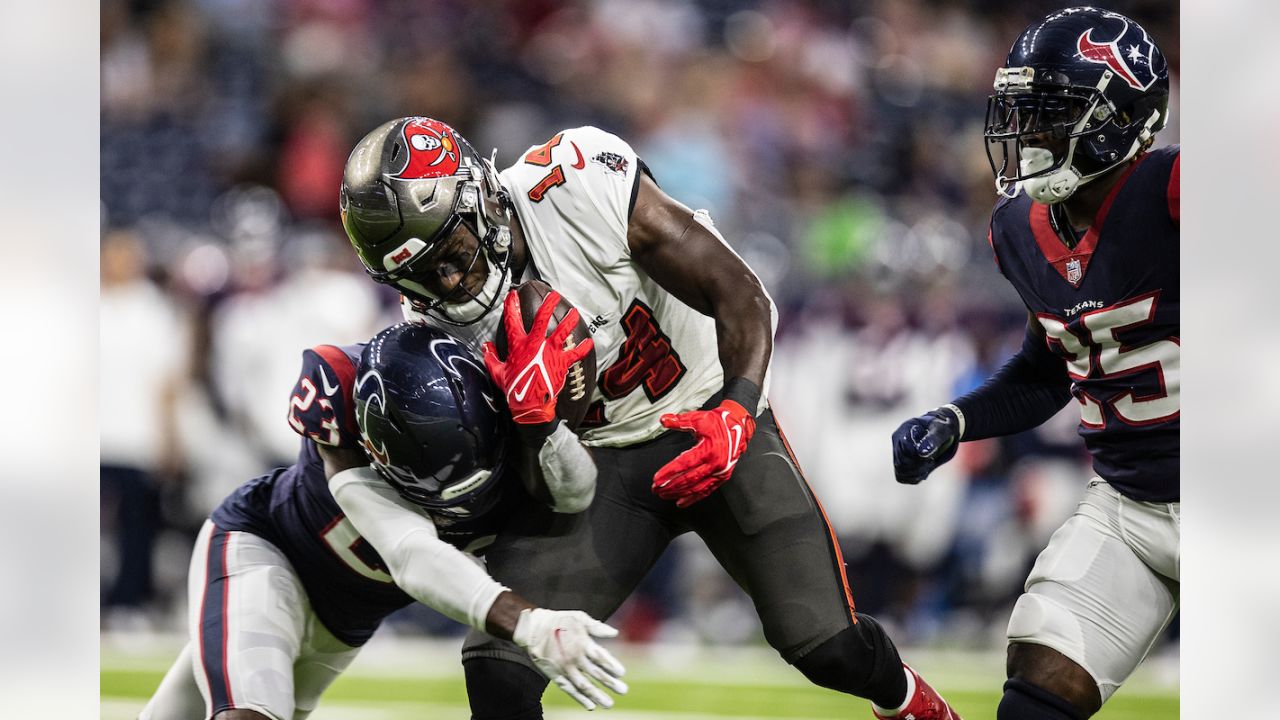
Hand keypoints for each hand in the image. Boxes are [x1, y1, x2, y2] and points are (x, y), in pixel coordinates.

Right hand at [482, 289, 593, 424]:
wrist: (530, 405)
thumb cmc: (514, 389)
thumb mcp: (497, 372)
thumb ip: (491, 357)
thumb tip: (485, 347)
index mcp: (518, 346)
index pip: (512, 321)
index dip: (511, 306)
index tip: (512, 295)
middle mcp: (535, 345)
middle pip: (541, 319)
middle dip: (547, 305)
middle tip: (552, 295)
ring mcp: (549, 352)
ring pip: (561, 332)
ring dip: (569, 321)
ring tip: (574, 313)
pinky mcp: (561, 362)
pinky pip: (575, 353)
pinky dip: (583, 348)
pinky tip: (589, 342)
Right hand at [512, 608, 627, 709]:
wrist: (532, 628)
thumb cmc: (559, 620)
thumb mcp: (579, 617)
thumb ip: (597, 627)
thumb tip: (615, 632)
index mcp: (582, 643)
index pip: (601, 657)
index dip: (611, 666)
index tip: (621, 673)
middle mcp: (575, 657)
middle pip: (595, 674)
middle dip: (610, 683)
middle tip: (623, 690)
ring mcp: (565, 668)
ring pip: (584, 685)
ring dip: (597, 695)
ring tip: (608, 704)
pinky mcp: (555, 675)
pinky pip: (569, 689)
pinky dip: (580, 698)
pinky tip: (590, 705)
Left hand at [653, 400, 754, 507]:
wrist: (739, 427)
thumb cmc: (719, 422)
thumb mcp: (699, 418)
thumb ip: (680, 421)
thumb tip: (664, 420)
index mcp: (708, 450)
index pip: (684, 464)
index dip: (669, 472)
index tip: (657, 479)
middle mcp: (715, 464)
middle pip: (689, 479)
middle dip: (670, 486)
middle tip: (656, 489)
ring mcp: (719, 472)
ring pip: (696, 488)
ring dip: (679, 493)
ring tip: (664, 495)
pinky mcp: (722, 477)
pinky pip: (706, 491)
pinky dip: (693, 498)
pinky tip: (681, 502)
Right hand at [890, 407, 960, 483]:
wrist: (943, 431)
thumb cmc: (944, 428)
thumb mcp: (943, 429)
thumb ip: (933, 439)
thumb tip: (921, 452)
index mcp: (905, 429)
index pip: (904, 450)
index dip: (918, 457)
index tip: (931, 456)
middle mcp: (898, 441)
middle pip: (900, 463)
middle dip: (918, 466)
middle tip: (931, 461)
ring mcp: (898, 452)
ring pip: (900, 472)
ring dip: (917, 474)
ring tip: (929, 465)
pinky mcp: (901, 462)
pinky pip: (902, 477)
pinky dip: (915, 478)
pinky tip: (925, 470)